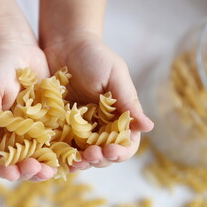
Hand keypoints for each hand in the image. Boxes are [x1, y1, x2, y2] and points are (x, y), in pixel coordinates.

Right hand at [0, 39, 56, 180]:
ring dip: (44, 165)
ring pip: (35, 157)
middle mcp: (6, 136)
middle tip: (39, 170)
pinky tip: (68, 153)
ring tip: (53, 168)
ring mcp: (27, 132)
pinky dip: (58, 150)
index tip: (13, 172)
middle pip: (15, 163)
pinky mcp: (45, 124)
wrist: (17, 48)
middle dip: (26, 171)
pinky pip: (52, 142)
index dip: (0, 170)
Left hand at [43, 34, 153, 169]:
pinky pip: (60, 146)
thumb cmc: (94, 56)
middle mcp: (99, 127)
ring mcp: (77, 129)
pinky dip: (60, 155)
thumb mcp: (114, 75)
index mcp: (118, 117)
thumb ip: (128, 101)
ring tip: (75, 161)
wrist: (64, 44)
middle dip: (99, 159)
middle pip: (103, 154)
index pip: (125, 143)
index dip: (121, 152)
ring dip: (80, 162)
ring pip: (81, 155)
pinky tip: (57, 158)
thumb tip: (150, 127)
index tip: (112, 151)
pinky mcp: (58, 126)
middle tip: (90, 155)